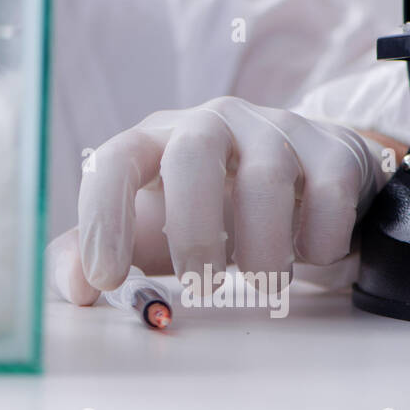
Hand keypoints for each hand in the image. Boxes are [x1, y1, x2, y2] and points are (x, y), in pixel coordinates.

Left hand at [47, 96, 392, 303]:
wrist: (301, 185)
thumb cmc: (207, 211)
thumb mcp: (148, 232)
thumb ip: (97, 255)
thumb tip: (77, 285)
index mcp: (154, 140)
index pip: (114, 160)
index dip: (103, 218)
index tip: (105, 279)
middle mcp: (211, 121)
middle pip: (194, 151)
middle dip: (195, 231)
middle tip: (200, 288)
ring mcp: (275, 127)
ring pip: (267, 176)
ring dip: (262, 249)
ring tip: (260, 281)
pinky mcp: (332, 148)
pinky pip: (328, 192)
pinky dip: (317, 241)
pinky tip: (306, 253)